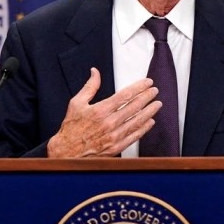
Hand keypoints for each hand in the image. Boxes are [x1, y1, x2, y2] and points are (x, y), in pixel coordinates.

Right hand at [46, 69, 160, 157]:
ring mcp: (114, 136)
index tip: (147, 82)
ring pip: (137, 121)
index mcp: (100, 110)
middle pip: (134, 107)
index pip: (125, 95)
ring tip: (157, 104)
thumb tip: (95, 72)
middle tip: (155, 91)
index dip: (139, 87)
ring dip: (149, 111)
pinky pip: (134, 136)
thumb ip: (90, 87)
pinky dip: (144, 128)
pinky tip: (150, 122)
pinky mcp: (116, 147)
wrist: (67, 152)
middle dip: (147, 97)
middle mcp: (109, 123)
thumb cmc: (71, 128)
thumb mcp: (76, 103)